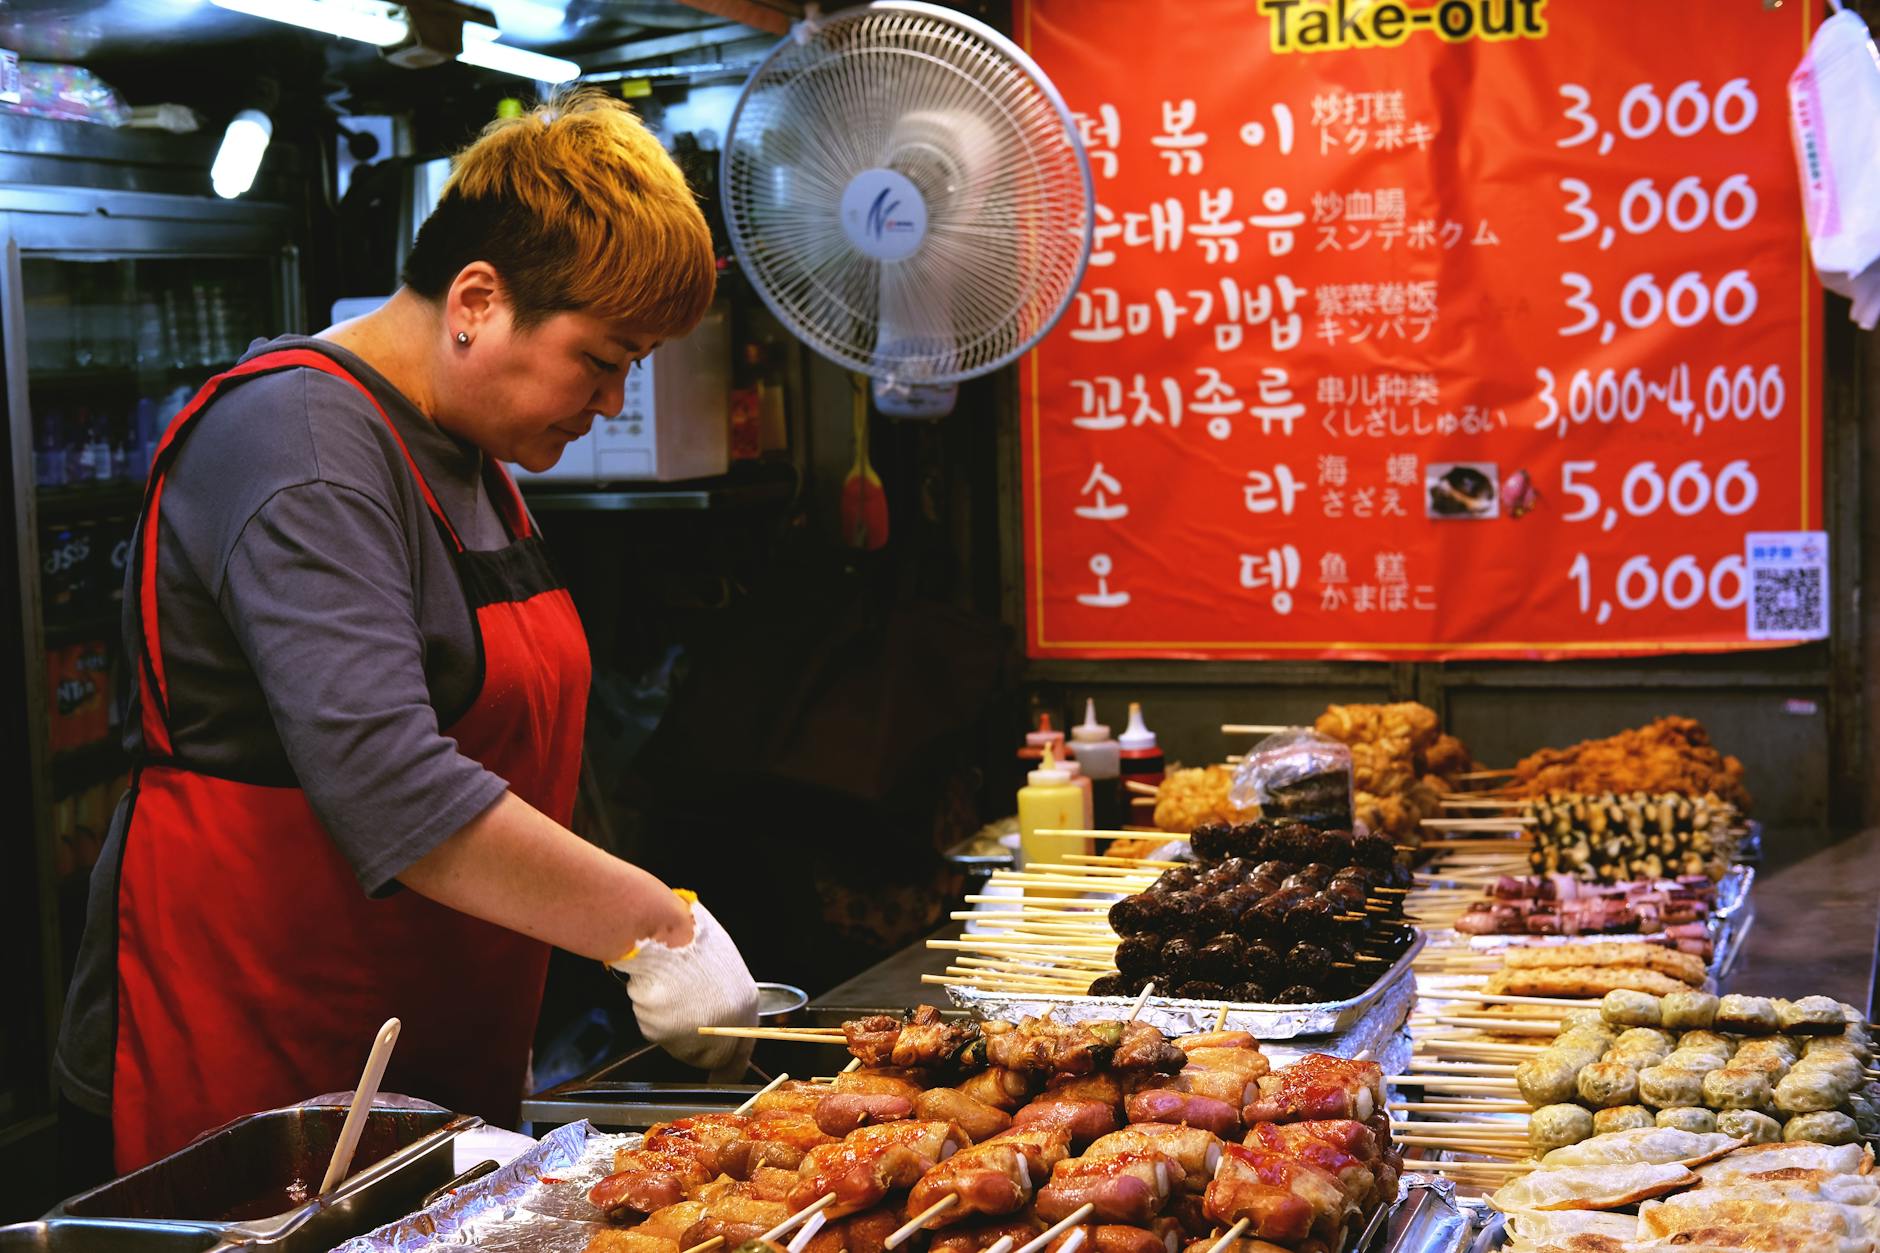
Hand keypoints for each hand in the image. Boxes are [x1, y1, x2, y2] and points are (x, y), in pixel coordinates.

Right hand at [610, 896, 758, 1071]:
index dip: (730, 1065)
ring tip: (669, 989)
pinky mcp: (662, 1033)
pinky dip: (653, 1014)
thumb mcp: (725, 965)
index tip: (722, 1074)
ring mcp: (692, 1033)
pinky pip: (655, 1030)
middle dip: (694, 1043)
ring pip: (678, 1043)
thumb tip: (719, 1011)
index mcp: (746, 1006)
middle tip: (682, 1013)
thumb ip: (726, 996)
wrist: (665, 933)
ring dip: (672, 1025)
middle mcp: (723, 1026)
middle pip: (708, 1055)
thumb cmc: (694, 938)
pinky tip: (656, 990)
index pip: (742, 1052)